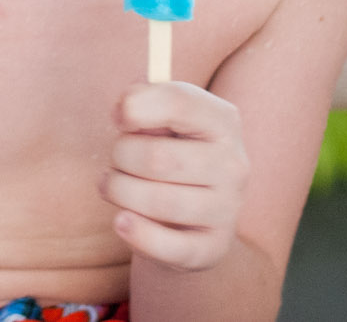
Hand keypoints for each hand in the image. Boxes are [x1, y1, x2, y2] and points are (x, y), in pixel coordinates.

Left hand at [101, 81, 249, 271]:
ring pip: (157, 200)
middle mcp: (233, 164)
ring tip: (113, 186)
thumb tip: (125, 110)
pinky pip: (169, 245)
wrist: (194, 213)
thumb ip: (141, 101)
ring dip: (120, 191)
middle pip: (157, 157)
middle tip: (117, 160)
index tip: (117, 118)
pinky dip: (137, 233)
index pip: (179, 102)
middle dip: (120, 156)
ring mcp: (227, 209)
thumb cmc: (169, 151)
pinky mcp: (213, 247)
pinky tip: (121, 221)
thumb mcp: (161, 119)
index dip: (136, 106)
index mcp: (222, 121)